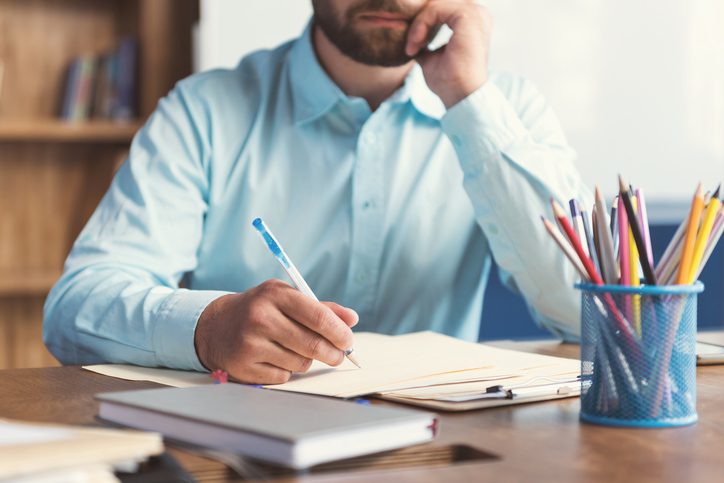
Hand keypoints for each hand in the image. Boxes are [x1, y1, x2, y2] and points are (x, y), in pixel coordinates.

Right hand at [194, 279, 357, 383]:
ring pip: (301, 363)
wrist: (215, 326)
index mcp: (275, 295)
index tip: (349, 341)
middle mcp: (261, 318)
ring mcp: (251, 344)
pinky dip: (287, 371)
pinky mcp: (244, 367)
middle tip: (338, 355)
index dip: (339, 332)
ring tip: (295, 349)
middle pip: (312, 344)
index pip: (318, 316)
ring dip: (307, 361)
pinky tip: (275, 358)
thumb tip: (351, 319)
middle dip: (333, 353)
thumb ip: (320, 308)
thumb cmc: (260, 310)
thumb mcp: (286, 298)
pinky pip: (284, 377)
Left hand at [405, 0, 491, 108]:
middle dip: (418, 21)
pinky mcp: (467, 17)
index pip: (439, 8)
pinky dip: (421, 25)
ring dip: (418, 25)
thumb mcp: (431, 56)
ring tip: (413, 47)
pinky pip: (435, 10)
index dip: (421, 23)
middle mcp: (477, 13)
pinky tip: (416, 45)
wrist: (460, 96)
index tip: (411, 48)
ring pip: (434, 5)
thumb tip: (411, 37)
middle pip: (437, 3)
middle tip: (410, 46)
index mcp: (471, 21)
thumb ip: (424, 41)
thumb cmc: (449, 81)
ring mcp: (475, 13)